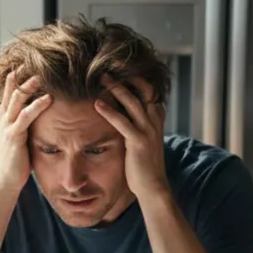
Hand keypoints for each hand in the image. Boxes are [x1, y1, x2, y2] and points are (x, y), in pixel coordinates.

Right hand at [0, 71, 51, 193]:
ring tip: (45, 73)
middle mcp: (4, 116)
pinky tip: (49, 98)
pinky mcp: (14, 135)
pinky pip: (26, 116)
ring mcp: (8, 125)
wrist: (5, 180)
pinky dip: (37, 105)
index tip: (37, 61)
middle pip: (13, 86)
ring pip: (18, 97)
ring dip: (31, 84)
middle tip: (41, 59)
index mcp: (6, 115)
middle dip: (25, 72)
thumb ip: (27, 122)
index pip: (12, 87)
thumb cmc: (16, 160)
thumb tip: (42, 112)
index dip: (22, 73)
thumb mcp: (20, 136)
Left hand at [94, 77, 168, 201]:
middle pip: (142, 89)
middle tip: (107, 66)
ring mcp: (148, 130)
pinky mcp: (138, 141)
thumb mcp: (143, 139)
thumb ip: (137, 124)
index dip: (135, 77)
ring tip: (100, 78)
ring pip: (132, 101)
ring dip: (116, 88)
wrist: (152, 186)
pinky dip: (109, 111)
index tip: (118, 68)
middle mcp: (155, 120)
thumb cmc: (143, 164)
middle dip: (126, 76)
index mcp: (156, 117)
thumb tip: (123, 113)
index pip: (148, 89)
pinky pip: (122, 122)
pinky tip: (96, 104)